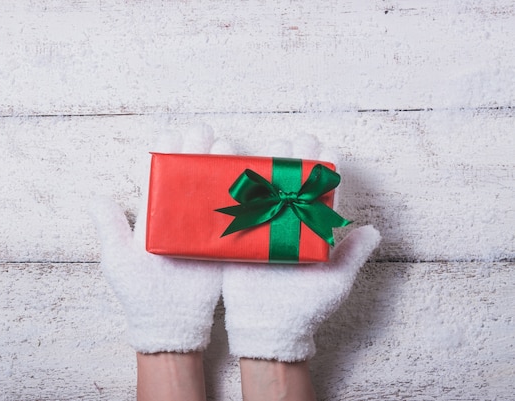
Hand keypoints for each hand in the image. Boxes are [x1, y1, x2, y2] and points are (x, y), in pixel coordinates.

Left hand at [91, 126, 224, 352]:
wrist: (169, 322)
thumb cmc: (139, 292)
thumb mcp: (117, 259)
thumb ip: (110, 226)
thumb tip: (97, 195)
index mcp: (152, 218)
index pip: (157, 180)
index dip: (163, 157)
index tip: (170, 133)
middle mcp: (176, 219)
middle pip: (185, 179)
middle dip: (193, 152)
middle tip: (202, 129)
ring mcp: (198, 229)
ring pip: (206, 192)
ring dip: (214, 168)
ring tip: (223, 144)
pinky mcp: (218, 242)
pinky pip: (227, 215)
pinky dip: (232, 196)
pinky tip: (239, 176)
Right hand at [221, 136, 380, 361]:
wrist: (269, 328)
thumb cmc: (306, 307)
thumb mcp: (335, 282)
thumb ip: (352, 255)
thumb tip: (373, 231)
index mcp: (312, 230)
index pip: (320, 193)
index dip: (323, 169)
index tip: (325, 148)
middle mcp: (288, 225)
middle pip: (292, 185)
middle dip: (295, 159)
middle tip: (298, 138)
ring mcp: (263, 230)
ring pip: (266, 191)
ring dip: (267, 167)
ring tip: (271, 146)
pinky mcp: (240, 238)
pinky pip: (239, 210)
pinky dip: (238, 190)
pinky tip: (238, 170)